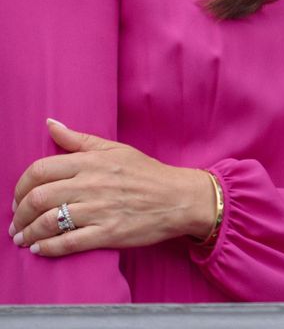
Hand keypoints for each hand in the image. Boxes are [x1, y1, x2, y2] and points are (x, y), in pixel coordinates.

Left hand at [9, 119, 215, 257]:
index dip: (20, 186)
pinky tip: (40, 248)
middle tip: (16, 222)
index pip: (40, 170)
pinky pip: (68, 243)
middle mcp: (93, 184)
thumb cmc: (146, 172)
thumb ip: (79, 140)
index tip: (18, 197)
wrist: (178, 198)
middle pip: (38, 198)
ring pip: (48, 222)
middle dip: (19, 214)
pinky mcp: (108, 233)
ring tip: (23, 238)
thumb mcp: (115, 149)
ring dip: (28, 233)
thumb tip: (50, 124)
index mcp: (92, 162)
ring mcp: (100, 209)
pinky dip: (47, 248)